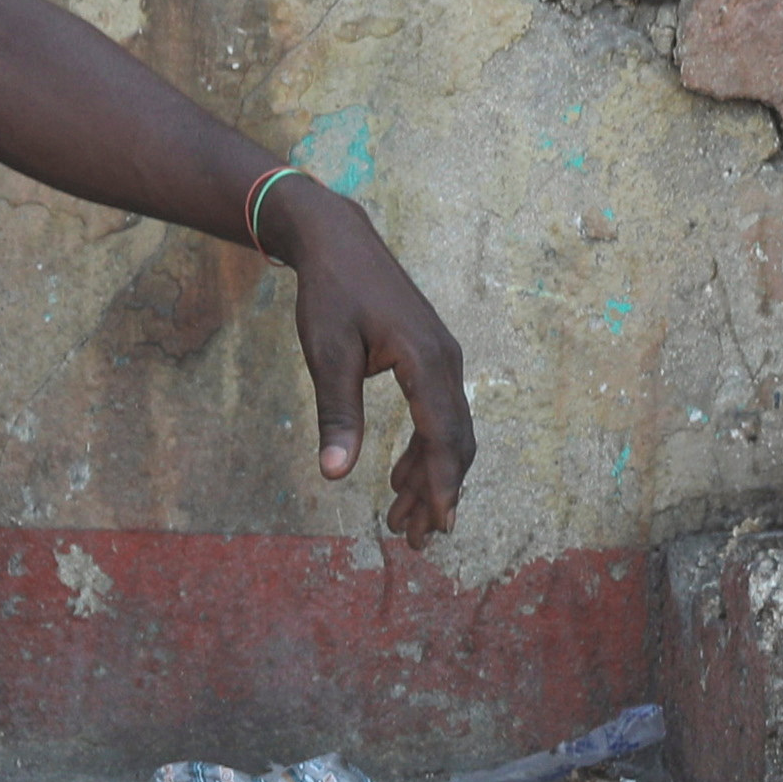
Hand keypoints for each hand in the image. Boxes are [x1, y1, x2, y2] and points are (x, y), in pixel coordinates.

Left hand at [276, 185, 477, 537]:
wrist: (340, 240)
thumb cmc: (330, 293)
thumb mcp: (327, 354)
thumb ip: (337, 414)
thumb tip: (335, 475)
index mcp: (425, 359)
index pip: (443, 434)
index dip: (441, 483)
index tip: (438, 525)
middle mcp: (445, 360)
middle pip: (455, 440)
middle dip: (437, 493)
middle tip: (416, 540)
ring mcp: (443, 358)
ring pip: (448, 431)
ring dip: (429, 476)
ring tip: (403, 521)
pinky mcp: (431, 358)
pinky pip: (438, 413)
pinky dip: (424, 450)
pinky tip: (399, 476)